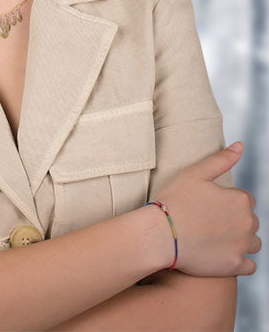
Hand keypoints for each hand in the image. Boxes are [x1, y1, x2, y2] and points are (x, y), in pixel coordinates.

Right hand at [156, 142, 260, 276]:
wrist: (160, 234)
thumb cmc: (174, 201)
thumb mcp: (194, 173)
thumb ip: (221, 159)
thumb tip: (241, 146)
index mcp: (240, 200)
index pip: (245, 199)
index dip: (226, 201)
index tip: (208, 204)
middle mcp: (248, 223)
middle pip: (250, 221)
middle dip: (235, 220)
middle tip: (208, 221)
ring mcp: (243, 246)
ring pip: (252, 243)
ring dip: (240, 240)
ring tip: (214, 237)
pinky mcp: (235, 266)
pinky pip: (249, 265)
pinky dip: (239, 260)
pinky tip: (221, 254)